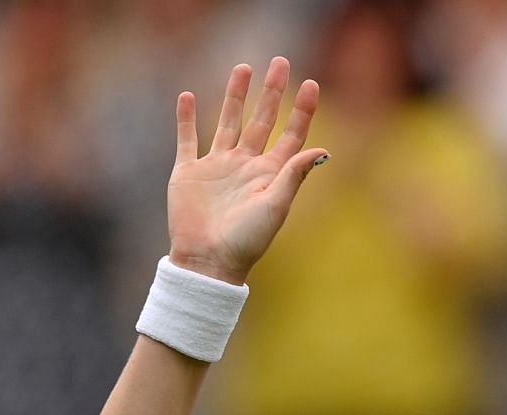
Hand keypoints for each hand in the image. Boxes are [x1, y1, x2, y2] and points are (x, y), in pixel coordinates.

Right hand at [166, 58, 327, 284]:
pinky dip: (185, 118)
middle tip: (280, 62)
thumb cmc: (247, 240)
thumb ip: (294, 175)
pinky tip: (186, 96)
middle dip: (271, 92)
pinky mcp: (189, 173)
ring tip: (243, 68)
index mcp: (270, 175)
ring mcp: (217, 167)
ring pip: (227, 122)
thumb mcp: (276, 206)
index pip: (291, 136)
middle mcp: (245, 166)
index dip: (302, 111)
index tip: (311, 84)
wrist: (208, 262)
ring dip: (234, 96)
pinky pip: (186, 139)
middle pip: (262, 120)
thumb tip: (321, 149)